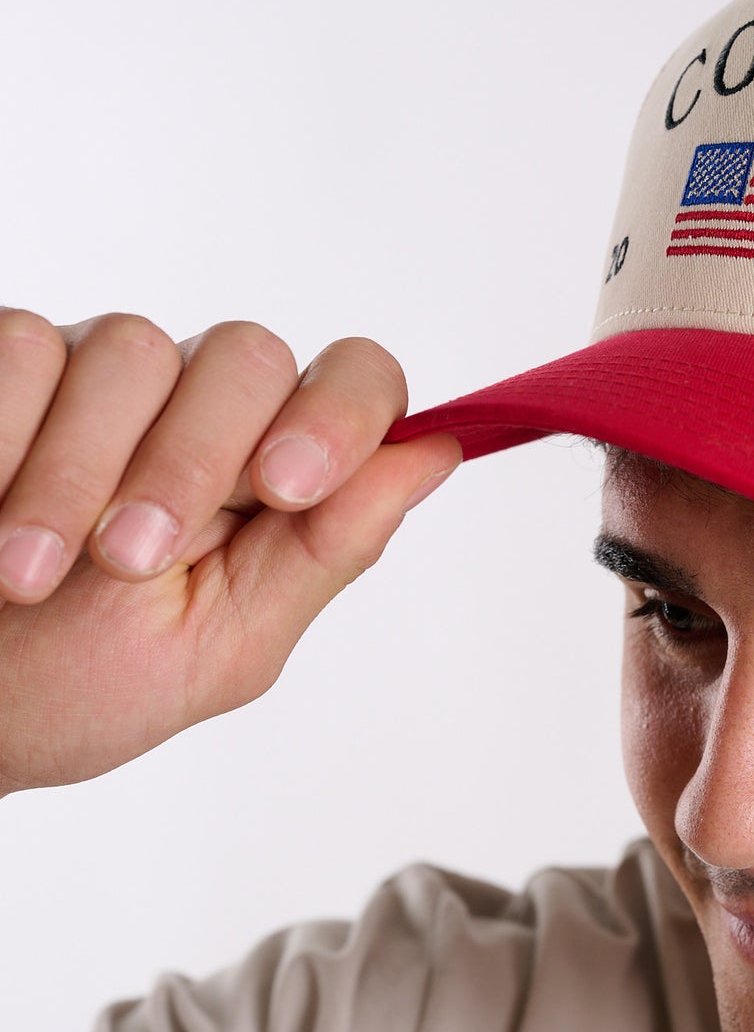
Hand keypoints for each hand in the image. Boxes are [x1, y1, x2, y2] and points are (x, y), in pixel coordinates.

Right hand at [0, 310, 461, 796]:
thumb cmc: (87, 686)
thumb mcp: (226, 643)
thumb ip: (327, 550)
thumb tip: (433, 458)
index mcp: (275, 470)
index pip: (356, 385)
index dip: (340, 416)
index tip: (287, 489)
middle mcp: (202, 404)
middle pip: (250, 357)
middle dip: (193, 461)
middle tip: (132, 560)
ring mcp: (103, 374)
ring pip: (134, 348)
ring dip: (80, 469)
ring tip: (29, 573)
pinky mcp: (10, 361)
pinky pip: (23, 345)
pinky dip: (4, 435)